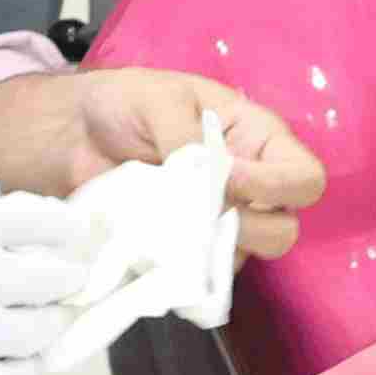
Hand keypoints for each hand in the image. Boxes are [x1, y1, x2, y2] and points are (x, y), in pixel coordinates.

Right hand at [0, 184, 93, 374]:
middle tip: (68, 289)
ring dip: (44, 330)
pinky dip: (17, 371)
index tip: (81, 243)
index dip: (72, 234)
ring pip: (41, 331)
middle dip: (67, 284)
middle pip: (56, 277)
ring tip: (35, 328)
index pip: (43, 219)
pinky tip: (5, 364)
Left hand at [54, 65, 327, 263]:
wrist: (70, 133)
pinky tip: (152, 246)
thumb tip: (212, 184)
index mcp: (256, 141)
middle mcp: (248, 188)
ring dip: (210, 248)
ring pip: (243, 258)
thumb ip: (188, 139)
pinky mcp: (183, 250)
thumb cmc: (125, 103)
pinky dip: (179, 265)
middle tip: (202, 212)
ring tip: (169, 227)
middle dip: (250, 227)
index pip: (305, 178)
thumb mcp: (161, 100)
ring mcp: (215, 224)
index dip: (278, 186)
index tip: (230, 178)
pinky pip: (197, 274)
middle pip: (284, 230)